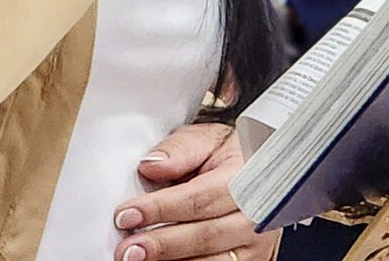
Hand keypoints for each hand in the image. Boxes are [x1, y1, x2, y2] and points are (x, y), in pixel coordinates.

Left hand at [111, 121, 277, 260]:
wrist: (260, 170)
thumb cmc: (230, 156)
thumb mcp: (207, 139)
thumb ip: (180, 150)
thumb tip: (152, 165)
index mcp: (247, 178)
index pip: (199, 198)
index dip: (161, 209)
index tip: (127, 215)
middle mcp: (256, 215)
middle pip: (206, 236)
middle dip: (162, 245)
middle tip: (128, 249)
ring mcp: (257, 244)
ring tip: (138, 260)